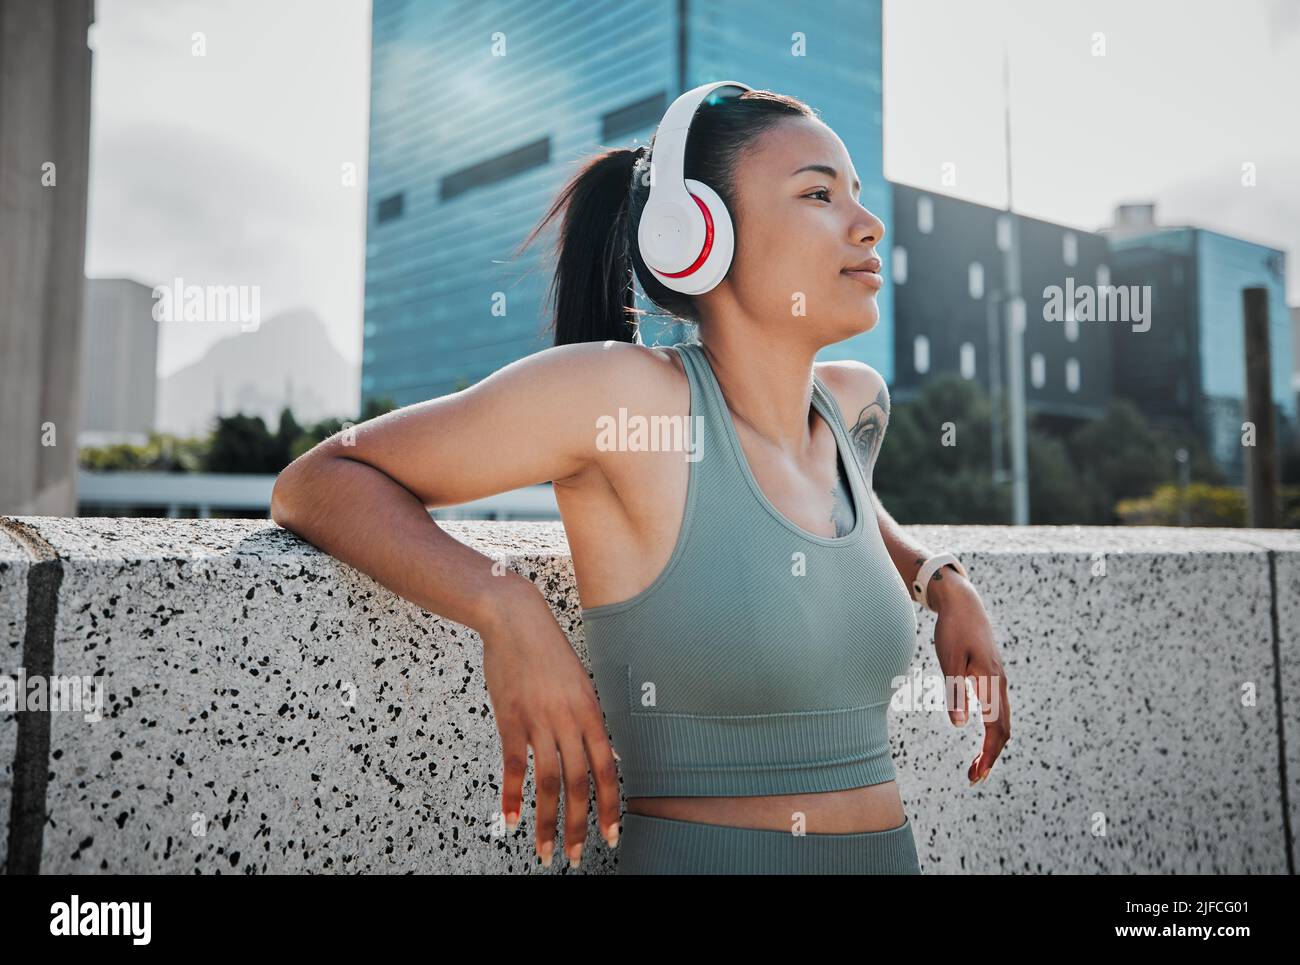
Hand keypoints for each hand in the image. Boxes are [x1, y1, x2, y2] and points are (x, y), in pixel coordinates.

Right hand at [480, 579, 620, 867]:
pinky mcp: (510, 719)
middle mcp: (569, 721)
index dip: (610, 806)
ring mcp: (539, 721)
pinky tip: (511, 819)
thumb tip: (608, 753)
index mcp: (591, 713)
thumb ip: (591, 722)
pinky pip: (513, 766)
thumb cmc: (548, 651)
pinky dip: (512, 795)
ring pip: (548, 782)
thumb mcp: (581, 684)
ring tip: (544, 849)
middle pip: (579, 784)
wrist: (516, 620)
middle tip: (573, 856)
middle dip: (578, 826)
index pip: (608, 770)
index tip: (610, 835)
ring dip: (547, 821)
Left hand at [928, 571, 1010, 785]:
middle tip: (973, 779)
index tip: (976, 775)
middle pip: (1002, 731)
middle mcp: (999, 685)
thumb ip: (954, 692)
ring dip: (991, 747)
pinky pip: (997, 712)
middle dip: (990, 758)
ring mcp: (997, 682)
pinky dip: (991, 731)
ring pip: (1001, 722)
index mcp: (990, 682)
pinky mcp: (991, 679)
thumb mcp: (949, 660)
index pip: (995, 729)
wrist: (964, 604)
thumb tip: (958, 725)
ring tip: (974, 767)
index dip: (988, 755)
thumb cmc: (953, 630)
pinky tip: (979, 740)